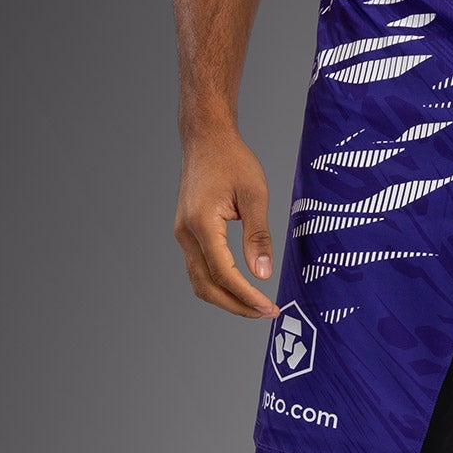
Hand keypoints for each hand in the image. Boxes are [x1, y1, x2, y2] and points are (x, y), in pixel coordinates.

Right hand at [173, 128, 277, 317]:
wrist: (206, 139)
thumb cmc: (232, 160)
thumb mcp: (255, 195)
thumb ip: (258, 236)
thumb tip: (263, 274)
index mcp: (201, 223)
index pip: (224, 274)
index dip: (247, 296)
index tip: (269, 308)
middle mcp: (186, 233)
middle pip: (207, 286)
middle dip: (237, 306)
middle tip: (267, 313)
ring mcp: (183, 235)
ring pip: (200, 282)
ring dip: (227, 299)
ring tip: (256, 306)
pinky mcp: (187, 234)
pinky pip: (199, 269)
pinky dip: (219, 285)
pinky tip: (242, 288)